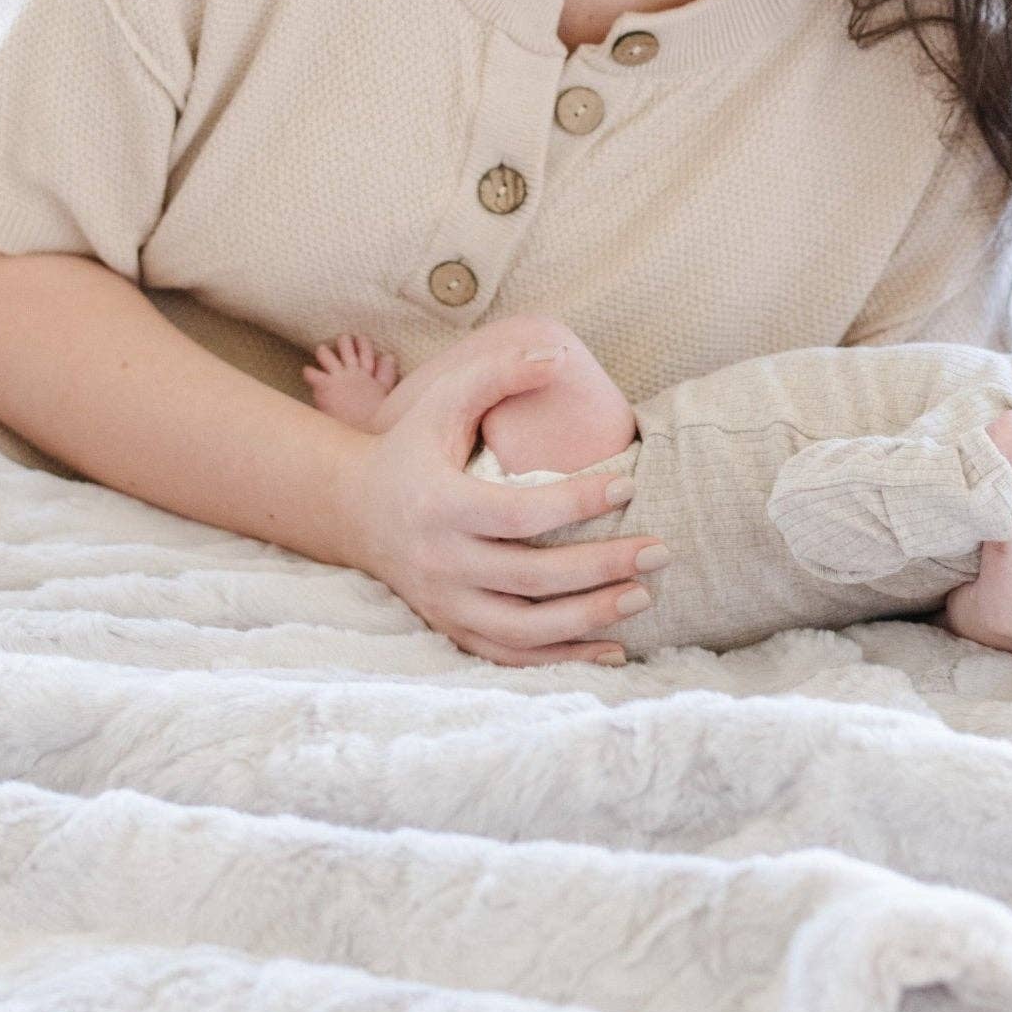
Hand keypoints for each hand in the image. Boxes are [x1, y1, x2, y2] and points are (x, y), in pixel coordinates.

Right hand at [334, 340, 664, 667]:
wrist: (352, 511)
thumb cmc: (409, 448)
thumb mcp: (441, 401)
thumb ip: (496, 372)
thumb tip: (557, 353)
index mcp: (438, 505)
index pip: (518, 513)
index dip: (577, 501)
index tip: (629, 483)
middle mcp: (440, 562)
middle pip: (531, 578)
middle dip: (602, 567)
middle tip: (659, 551)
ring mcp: (445, 603)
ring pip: (525, 629)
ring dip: (590, 618)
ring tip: (643, 596)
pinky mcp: (452, 628)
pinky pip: (511, 656)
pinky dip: (563, 658)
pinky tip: (612, 648)